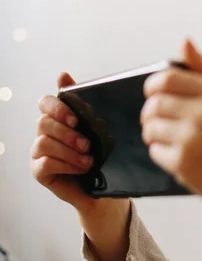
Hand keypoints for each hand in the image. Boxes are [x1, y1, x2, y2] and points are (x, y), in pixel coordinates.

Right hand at [31, 73, 127, 215]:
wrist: (103, 186)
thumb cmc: (100, 153)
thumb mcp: (96, 127)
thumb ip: (82, 103)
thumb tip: (62, 74)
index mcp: (58, 118)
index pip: (45, 102)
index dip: (57, 107)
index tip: (76, 118)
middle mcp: (44, 133)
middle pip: (43, 122)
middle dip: (68, 133)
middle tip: (88, 144)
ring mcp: (38, 152)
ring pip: (43, 143)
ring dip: (69, 151)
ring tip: (89, 160)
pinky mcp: (39, 171)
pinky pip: (45, 163)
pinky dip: (66, 165)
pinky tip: (81, 168)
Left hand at [141, 38, 201, 218]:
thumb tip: (184, 41)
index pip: (167, 78)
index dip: (153, 86)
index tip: (155, 94)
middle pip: (154, 104)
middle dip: (151, 114)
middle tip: (160, 122)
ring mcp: (192, 138)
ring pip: (151, 128)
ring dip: (155, 135)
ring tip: (173, 141)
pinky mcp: (184, 163)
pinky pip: (155, 152)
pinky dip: (163, 155)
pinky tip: (182, 158)